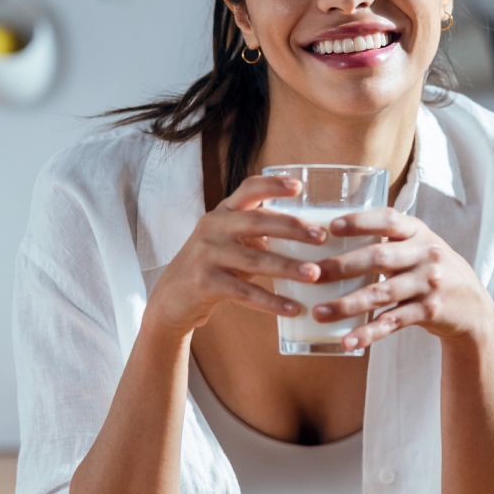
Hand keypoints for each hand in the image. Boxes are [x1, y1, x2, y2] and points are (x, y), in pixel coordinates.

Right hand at [147, 176, 326, 334]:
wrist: (171, 299)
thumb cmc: (213, 267)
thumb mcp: (230, 243)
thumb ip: (258, 234)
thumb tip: (308, 235)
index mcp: (222, 213)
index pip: (248, 189)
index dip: (273, 185)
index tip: (300, 187)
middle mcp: (212, 228)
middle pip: (257, 221)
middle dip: (292, 228)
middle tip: (322, 237)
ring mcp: (205, 255)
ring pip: (254, 260)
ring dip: (288, 267)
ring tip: (315, 274)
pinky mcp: (204, 283)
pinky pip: (244, 293)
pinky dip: (271, 302)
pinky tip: (293, 308)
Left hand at [312, 208, 493, 349]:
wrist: (473, 305)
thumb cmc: (431, 269)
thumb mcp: (419, 245)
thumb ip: (388, 239)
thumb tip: (331, 235)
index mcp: (418, 232)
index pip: (388, 220)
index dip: (359, 222)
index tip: (330, 227)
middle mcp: (426, 254)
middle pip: (378, 258)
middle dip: (341, 266)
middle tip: (311, 275)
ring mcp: (429, 283)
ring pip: (381, 293)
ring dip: (346, 305)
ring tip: (319, 313)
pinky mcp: (429, 311)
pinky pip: (393, 323)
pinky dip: (368, 333)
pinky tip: (347, 341)